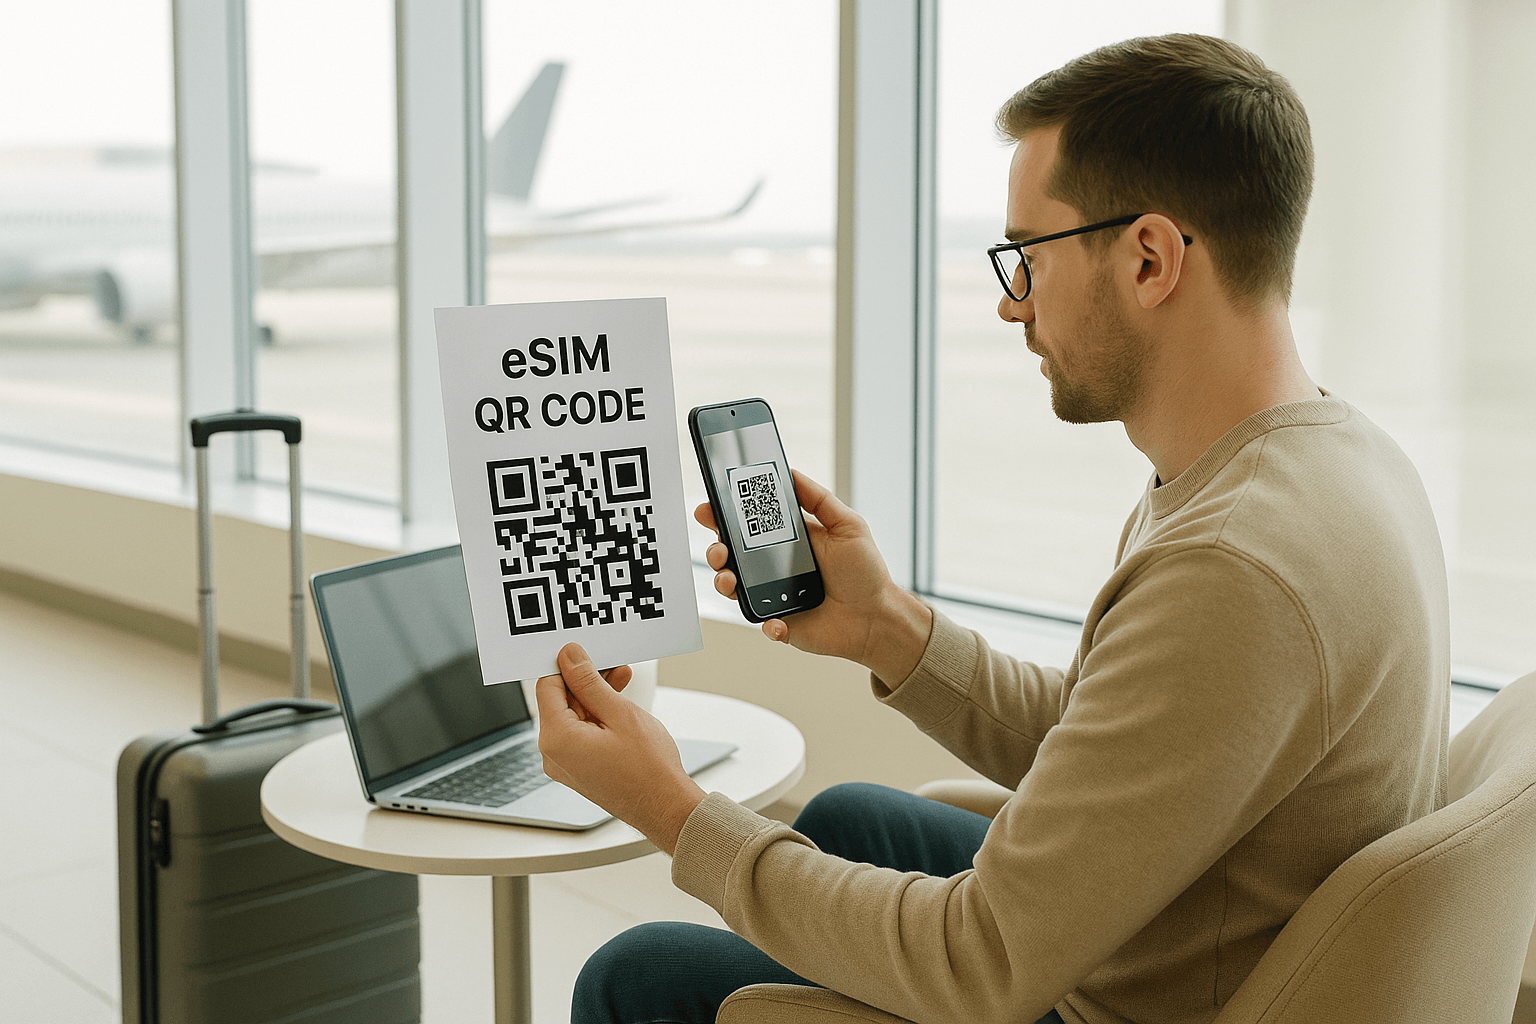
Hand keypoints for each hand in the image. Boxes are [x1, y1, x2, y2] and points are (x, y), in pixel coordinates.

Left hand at [535, 643, 704, 855]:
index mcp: (556, 739)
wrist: (666, 808)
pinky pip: (580, 735)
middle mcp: (553, 755)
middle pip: (560, 702)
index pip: (547, 686)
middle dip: (586, 682)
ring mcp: (565, 765)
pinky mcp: (578, 770)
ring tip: (623, 684)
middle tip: (614, 666)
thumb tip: (569, 657)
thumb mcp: (619, 713)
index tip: (586, 653)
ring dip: (596, 698)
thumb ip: (589, 682)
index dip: (566, 666)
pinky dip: (597, 719)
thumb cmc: (648, 769)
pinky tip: (619, 707)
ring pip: (573, 717)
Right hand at [693, 470, 931, 685]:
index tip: (710, 508)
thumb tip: (791, 472)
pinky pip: (762, 622)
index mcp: (788, 541)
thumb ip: (819, 498)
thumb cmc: (866, 573)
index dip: (725, 516)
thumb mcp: (847, 525)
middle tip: (719, 547)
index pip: (749, 525)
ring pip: (735, 588)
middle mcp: (776, 568)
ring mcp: (774, 596)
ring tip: (729, 579)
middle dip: (716, 549)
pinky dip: (765, 622)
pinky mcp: (780, 623)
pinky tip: (775, 619)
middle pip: (733, 555)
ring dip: (724, 582)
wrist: (878, 617)